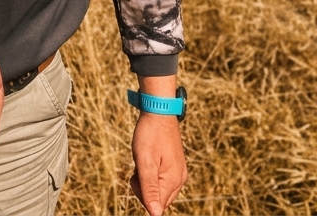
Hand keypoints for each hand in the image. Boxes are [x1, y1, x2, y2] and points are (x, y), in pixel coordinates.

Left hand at [129, 77, 186, 215]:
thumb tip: (155, 215)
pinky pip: (159, 180)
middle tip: (140, 166)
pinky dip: (150, 173)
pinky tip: (149, 158)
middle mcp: (180, 179)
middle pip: (156, 200)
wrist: (158, 111)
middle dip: (143, 187)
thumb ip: (149, 190)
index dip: (141, 194)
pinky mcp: (175, 167)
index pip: (155, 206)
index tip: (137, 176)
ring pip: (157, 190)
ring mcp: (178, 173)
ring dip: (146, 180)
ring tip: (144, 160)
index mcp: (173, 180)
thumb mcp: (145, 162)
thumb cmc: (149, 135)